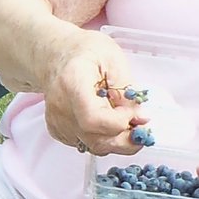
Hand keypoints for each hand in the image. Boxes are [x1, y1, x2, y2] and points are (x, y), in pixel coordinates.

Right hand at [42, 29, 151, 157]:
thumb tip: (140, 118)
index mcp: (72, 83)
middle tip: (141, 126)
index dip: (120, 121)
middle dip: (126, 139)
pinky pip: (87, 144)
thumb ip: (127, 88)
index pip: (94, 119)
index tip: (134, 111)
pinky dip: (103, 138)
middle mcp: (61, 107)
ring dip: (117, 139)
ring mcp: (57, 122)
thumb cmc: (84, 52)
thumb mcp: (113, 59)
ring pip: (94, 146)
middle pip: (96, 140)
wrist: (56, 55)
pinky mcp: (58, 131)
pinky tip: (106, 120)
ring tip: (125, 119)